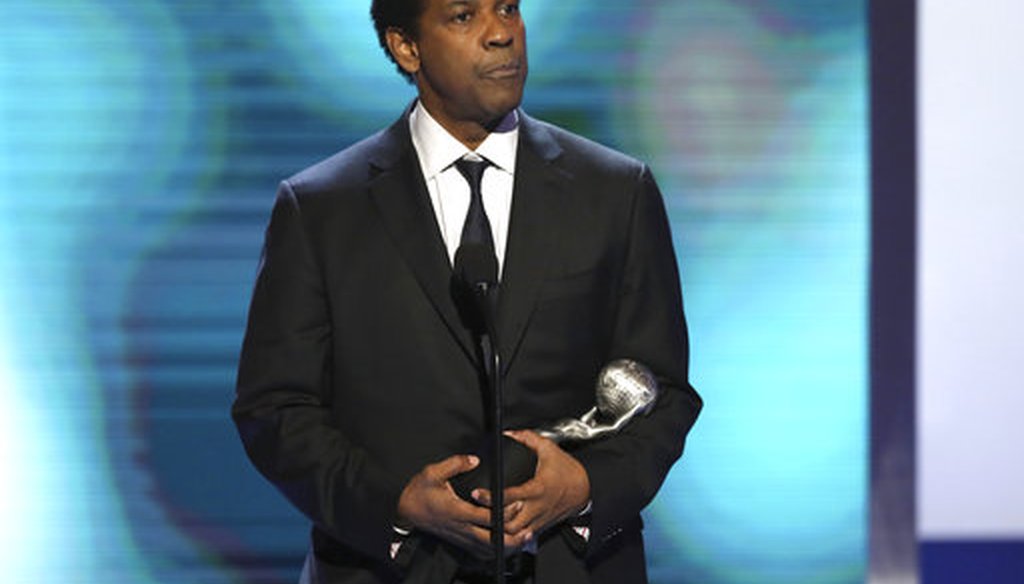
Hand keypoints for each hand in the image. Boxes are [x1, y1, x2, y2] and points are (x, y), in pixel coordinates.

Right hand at [397, 454, 528, 558]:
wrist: (406, 512)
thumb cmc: (419, 493)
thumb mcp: (432, 473)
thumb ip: (455, 464)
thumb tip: (474, 460)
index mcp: (458, 511)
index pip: (487, 516)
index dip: (505, 512)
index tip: (518, 503)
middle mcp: (462, 527)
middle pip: (492, 539)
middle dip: (512, 537)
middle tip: (528, 529)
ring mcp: (462, 536)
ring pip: (488, 548)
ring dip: (507, 545)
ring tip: (523, 537)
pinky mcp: (461, 540)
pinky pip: (481, 550)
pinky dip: (496, 549)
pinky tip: (506, 543)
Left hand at [474, 430, 590, 542]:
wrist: (586, 489)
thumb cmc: (568, 471)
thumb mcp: (549, 449)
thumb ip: (528, 438)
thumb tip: (510, 433)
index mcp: (538, 488)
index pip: (510, 497)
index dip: (491, 497)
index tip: (477, 493)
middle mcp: (537, 507)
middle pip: (509, 522)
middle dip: (492, 518)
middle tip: (476, 510)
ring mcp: (539, 519)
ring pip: (515, 534)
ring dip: (500, 529)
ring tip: (486, 519)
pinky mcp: (541, 526)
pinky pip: (523, 537)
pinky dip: (511, 535)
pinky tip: (501, 528)